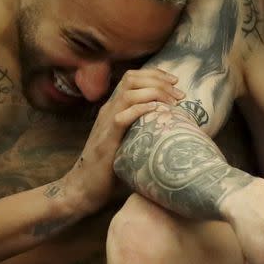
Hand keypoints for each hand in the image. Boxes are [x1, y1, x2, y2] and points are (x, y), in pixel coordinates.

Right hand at [67, 68, 184, 212]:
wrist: (84, 188)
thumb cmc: (110, 167)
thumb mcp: (128, 139)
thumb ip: (143, 127)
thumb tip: (174, 125)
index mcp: (114, 107)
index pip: (132, 78)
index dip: (155, 74)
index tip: (175, 82)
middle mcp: (109, 110)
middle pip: (131, 79)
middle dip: (158, 80)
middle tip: (179, 93)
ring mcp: (106, 124)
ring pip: (128, 93)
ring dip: (154, 93)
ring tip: (173, 102)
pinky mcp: (106, 141)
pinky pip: (122, 118)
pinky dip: (141, 110)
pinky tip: (157, 111)